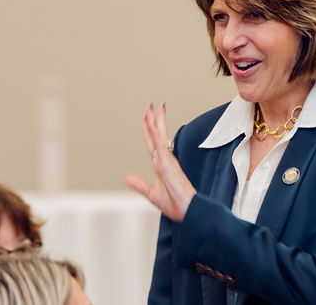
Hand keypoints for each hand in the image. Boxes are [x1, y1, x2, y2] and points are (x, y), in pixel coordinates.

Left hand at [125, 103, 196, 221]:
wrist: (187, 211)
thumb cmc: (175, 204)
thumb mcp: (151, 193)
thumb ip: (140, 184)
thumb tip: (127, 177)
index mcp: (160, 165)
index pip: (152, 143)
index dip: (148, 129)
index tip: (146, 117)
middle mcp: (164, 160)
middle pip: (156, 135)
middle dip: (152, 119)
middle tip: (150, 105)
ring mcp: (166, 161)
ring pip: (159, 136)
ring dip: (155, 121)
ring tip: (152, 107)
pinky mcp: (168, 165)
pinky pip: (161, 147)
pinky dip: (157, 135)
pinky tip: (154, 125)